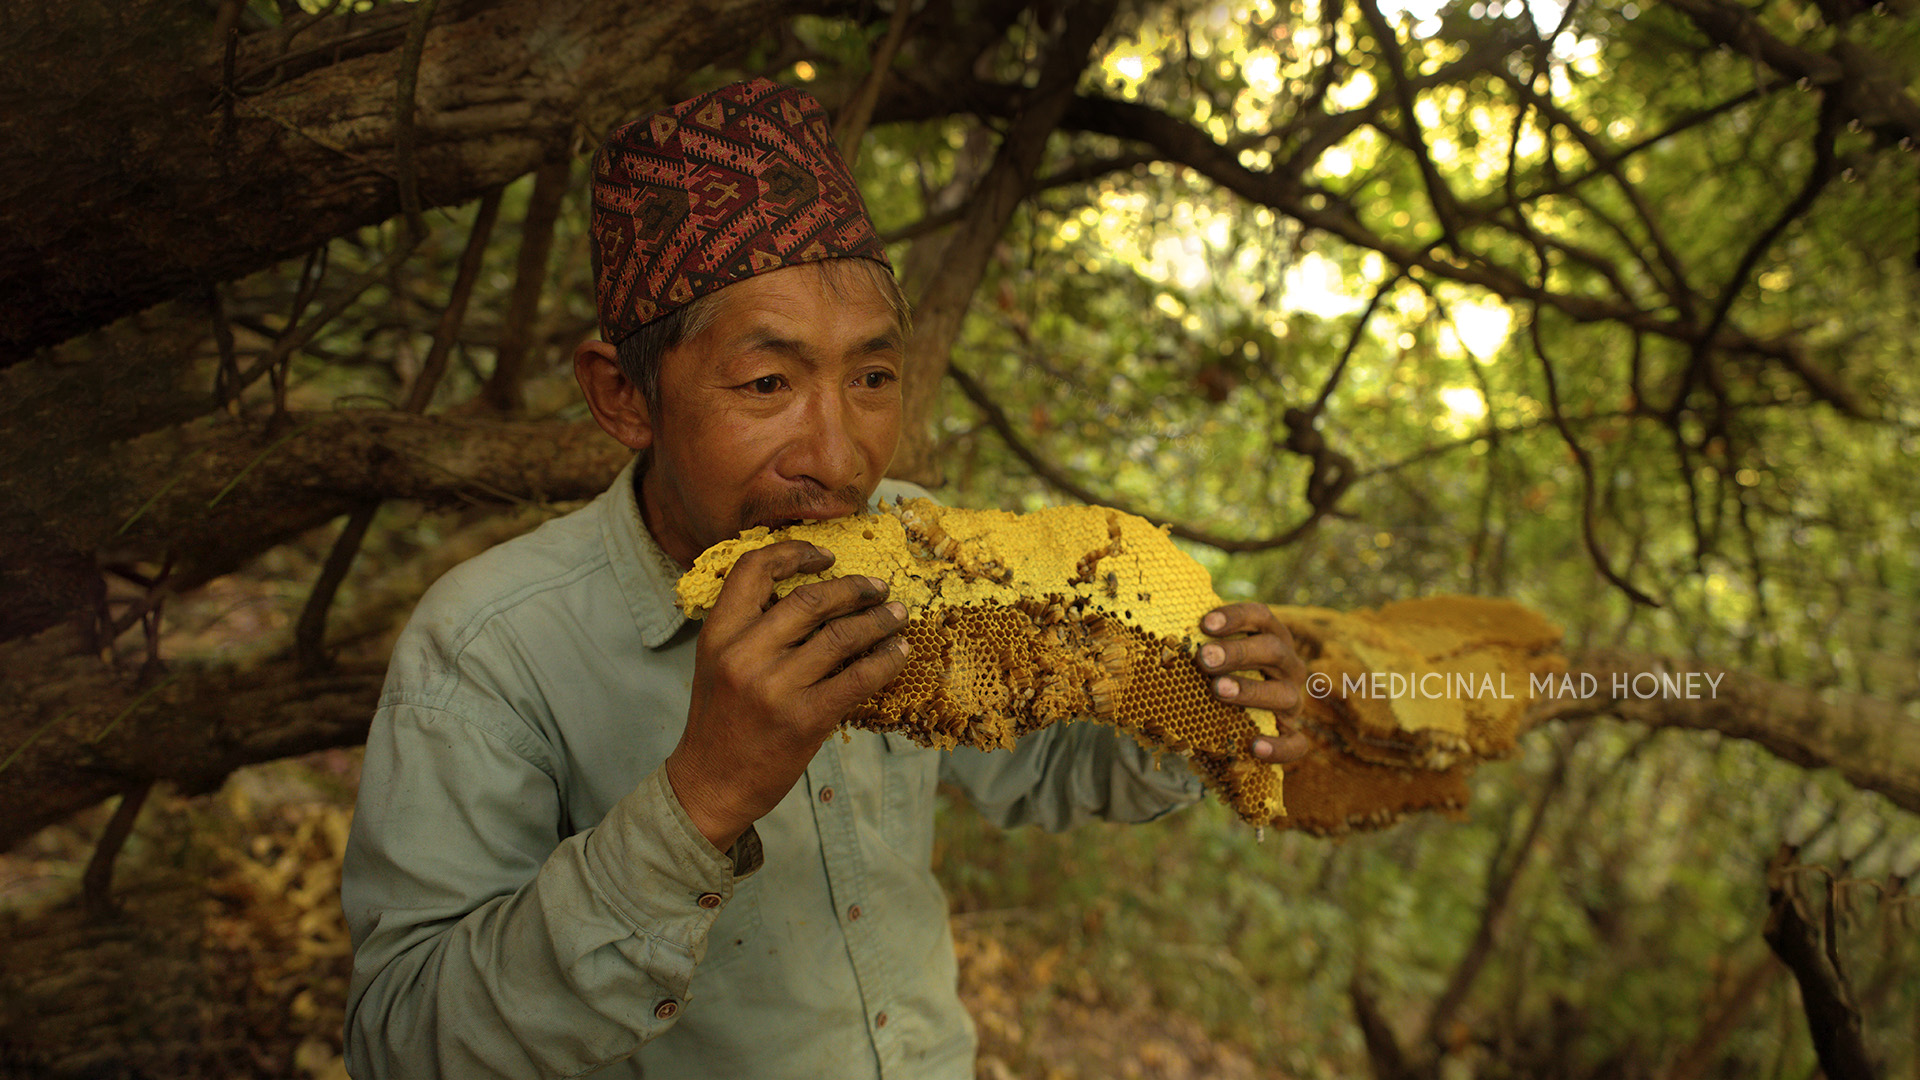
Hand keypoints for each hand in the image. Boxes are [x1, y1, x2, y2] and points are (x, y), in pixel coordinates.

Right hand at [666, 540, 911, 850]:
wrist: (710, 784)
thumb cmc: (721, 720)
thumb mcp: (718, 662)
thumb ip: (751, 627)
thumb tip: (812, 594)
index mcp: (719, 632)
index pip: (754, 568)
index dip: (794, 552)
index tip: (827, 556)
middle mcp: (744, 653)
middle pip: (811, 599)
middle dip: (855, 588)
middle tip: (880, 588)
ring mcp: (775, 686)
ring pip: (841, 636)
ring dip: (878, 621)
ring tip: (897, 616)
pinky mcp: (804, 718)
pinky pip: (858, 678)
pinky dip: (885, 661)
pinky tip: (898, 654)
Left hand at [1196, 602, 1311, 764]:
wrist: (1233, 717)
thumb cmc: (1216, 674)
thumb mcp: (1210, 654)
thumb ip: (1194, 639)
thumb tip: (1157, 625)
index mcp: (1270, 636)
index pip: (1260, 617)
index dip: (1235, 617)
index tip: (1204, 624)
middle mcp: (1287, 665)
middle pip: (1272, 650)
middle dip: (1238, 652)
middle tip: (1204, 657)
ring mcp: (1291, 699)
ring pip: (1284, 694)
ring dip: (1251, 691)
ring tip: (1218, 690)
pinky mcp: (1290, 734)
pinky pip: (1295, 743)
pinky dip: (1278, 747)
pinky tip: (1254, 746)